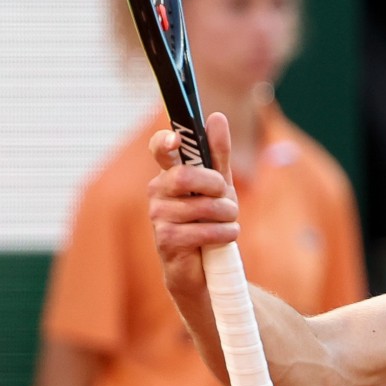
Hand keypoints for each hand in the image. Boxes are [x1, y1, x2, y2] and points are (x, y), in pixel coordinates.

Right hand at [146, 112, 239, 293]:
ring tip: (227, 223)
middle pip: (185, 176)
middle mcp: (158, 192)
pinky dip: (224, 233)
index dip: (165, 141)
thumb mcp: (220, 186)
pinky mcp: (166, 240)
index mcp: (169, 174)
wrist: (205, 268)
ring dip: (227, 216)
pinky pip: (204, 230)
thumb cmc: (210, 221)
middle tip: (226, 199)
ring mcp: (158, 216)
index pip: (160, 149)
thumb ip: (218, 154)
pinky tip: (221, 238)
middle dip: (216, 186)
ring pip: (202, 206)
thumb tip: (216, 117)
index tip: (176, 140)